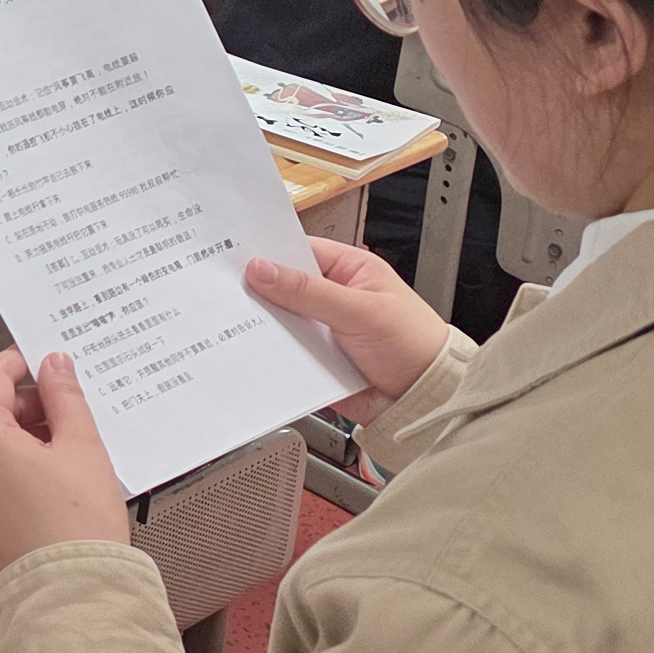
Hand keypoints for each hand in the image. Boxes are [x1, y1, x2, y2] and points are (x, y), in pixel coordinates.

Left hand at [0, 350, 128, 568]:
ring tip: (66, 440)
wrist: (74, 589)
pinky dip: (15, 462)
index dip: (15, 364)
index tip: (38, 358)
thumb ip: (64, 395)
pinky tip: (52, 470)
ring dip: (21, 433)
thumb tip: (54, 365)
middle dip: (24, 402)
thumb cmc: (76, 526)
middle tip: (64, 402)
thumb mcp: (81, 444)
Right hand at [243, 236, 450, 422]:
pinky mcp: (318, 363)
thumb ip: (308, 292)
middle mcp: (335, 299)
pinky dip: (272, 356)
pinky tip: (253, 354)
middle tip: (226, 291)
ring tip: (232, 322)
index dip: (268, 253)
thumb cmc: (415, 345)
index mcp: (350, 271)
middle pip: (284, 289)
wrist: (427, 401)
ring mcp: (325, 331)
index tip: (234, 256)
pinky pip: (286, 355)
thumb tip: (263, 269)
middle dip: (260, 292)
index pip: (299, 252)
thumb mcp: (360, 311)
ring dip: (264, 326)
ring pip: (282, 323)